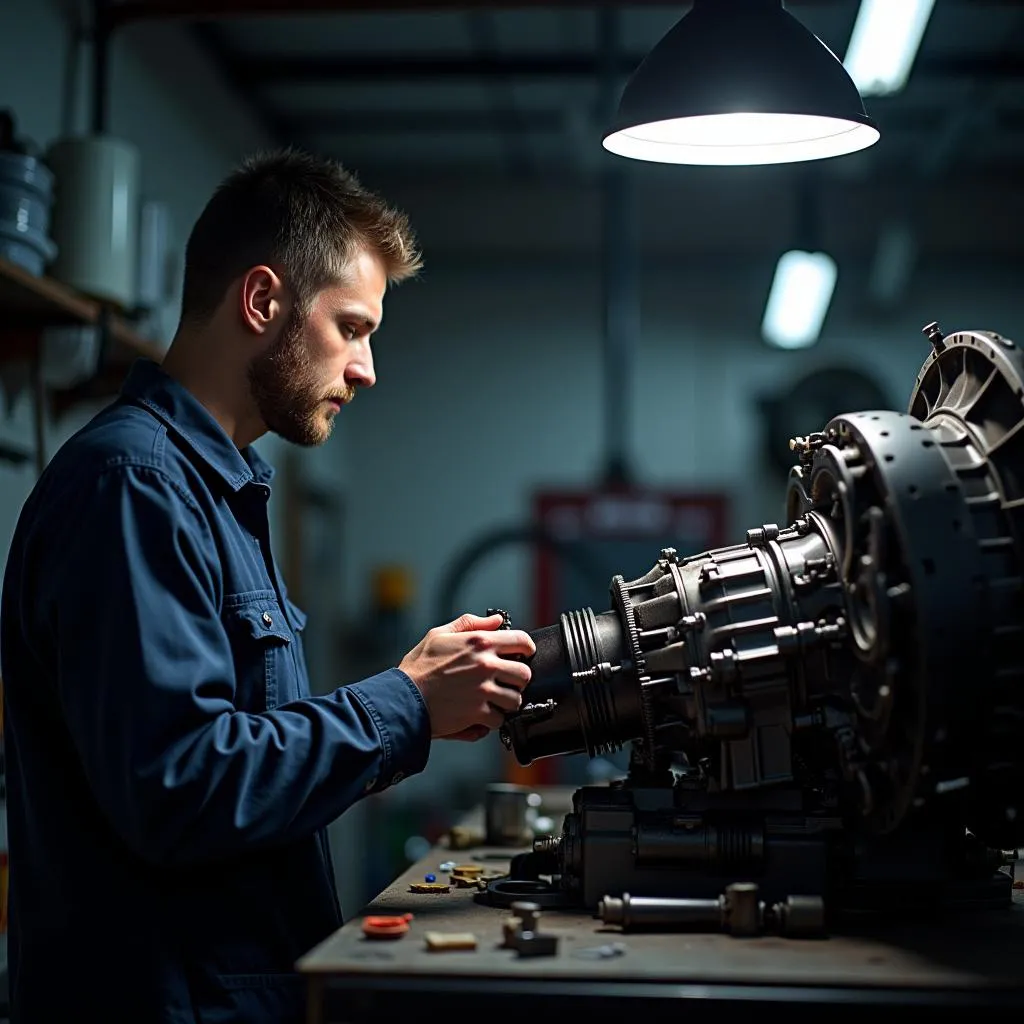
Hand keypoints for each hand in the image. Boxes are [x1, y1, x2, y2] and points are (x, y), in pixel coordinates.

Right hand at [399, 612, 535, 739]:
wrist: (403, 698)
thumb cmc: (418, 668)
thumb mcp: (439, 635)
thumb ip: (470, 624)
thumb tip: (496, 620)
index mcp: (479, 643)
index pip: (521, 641)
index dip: (527, 648)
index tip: (524, 655)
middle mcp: (486, 665)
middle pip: (525, 674)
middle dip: (518, 679)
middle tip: (506, 682)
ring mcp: (484, 690)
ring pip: (516, 699)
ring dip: (507, 701)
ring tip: (494, 700)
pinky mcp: (478, 713)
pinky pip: (499, 719)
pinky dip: (492, 720)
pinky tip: (481, 714)